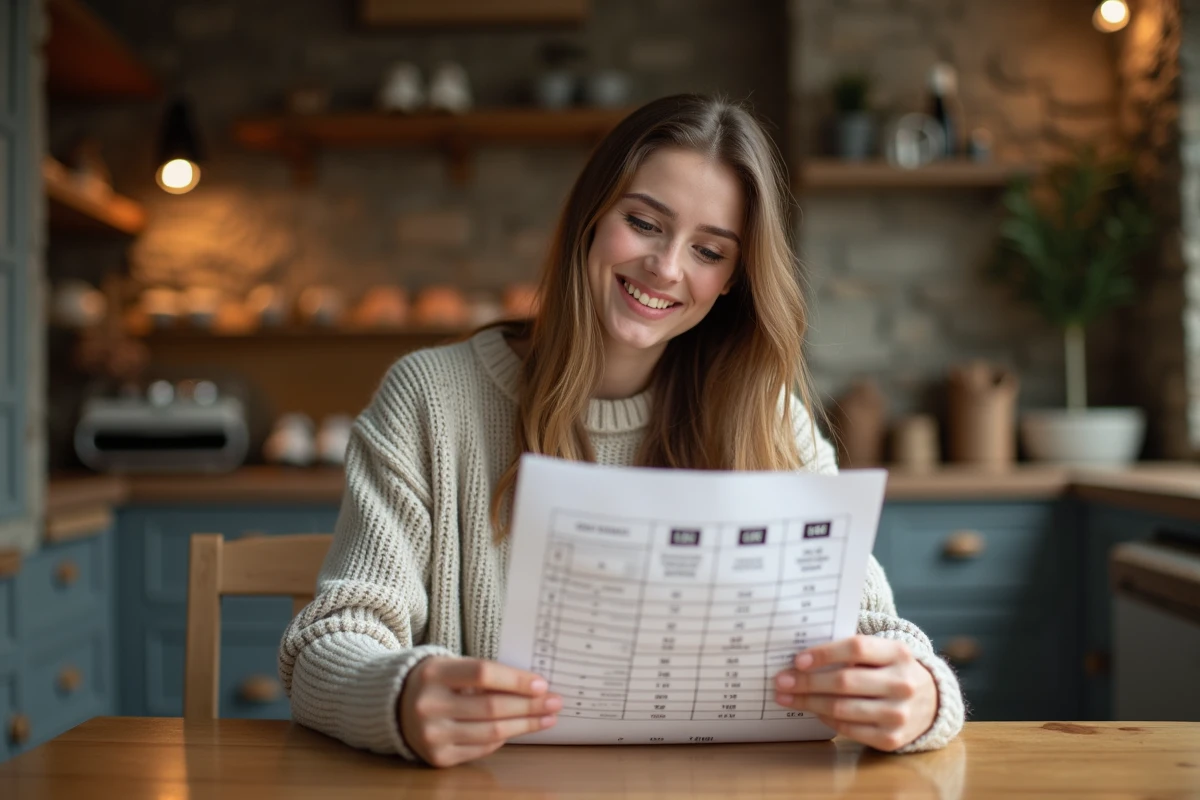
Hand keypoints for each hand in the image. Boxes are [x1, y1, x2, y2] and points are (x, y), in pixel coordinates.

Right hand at [398, 657, 560, 766]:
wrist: (395, 707)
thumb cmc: (436, 682)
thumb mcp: (451, 666)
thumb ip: (484, 674)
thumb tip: (532, 686)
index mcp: (434, 673)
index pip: (482, 674)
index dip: (515, 680)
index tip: (542, 684)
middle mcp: (429, 705)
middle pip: (491, 707)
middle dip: (529, 705)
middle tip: (554, 702)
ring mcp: (432, 734)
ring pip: (491, 732)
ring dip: (525, 725)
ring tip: (546, 718)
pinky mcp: (438, 757)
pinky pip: (482, 749)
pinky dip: (503, 739)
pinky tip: (518, 729)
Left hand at [773, 635, 937, 751]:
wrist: (932, 702)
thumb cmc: (892, 671)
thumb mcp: (883, 652)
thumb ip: (852, 651)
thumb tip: (801, 658)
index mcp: (899, 653)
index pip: (856, 648)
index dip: (824, 654)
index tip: (797, 660)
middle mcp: (902, 683)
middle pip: (844, 681)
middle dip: (806, 682)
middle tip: (781, 681)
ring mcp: (899, 713)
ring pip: (842, 708)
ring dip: (808, 702)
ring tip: (787, 698)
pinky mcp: (892, 738)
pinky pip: (848, 728)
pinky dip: (826, 719)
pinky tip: (813, 711)